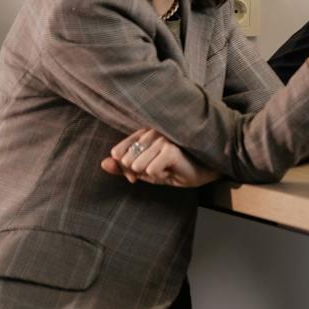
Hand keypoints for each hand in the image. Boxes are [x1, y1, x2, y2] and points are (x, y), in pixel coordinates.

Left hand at [102, 128, 220, 188]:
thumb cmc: (176, 168)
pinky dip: (161, 176)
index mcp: (144, 133)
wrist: (206, 171)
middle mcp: (152, 131)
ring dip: (152, 174)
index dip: (127, 168)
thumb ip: (123, 167)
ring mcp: (163, 138)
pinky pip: (151, 170)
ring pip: (138, 166)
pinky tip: (174, 170)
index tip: (143, 170)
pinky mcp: (171, 149)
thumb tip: (103, 164)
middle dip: (140, 172)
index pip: (118, 153)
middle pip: (126, 162)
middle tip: (159, 170)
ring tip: (168, 169)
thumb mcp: (145, 171)